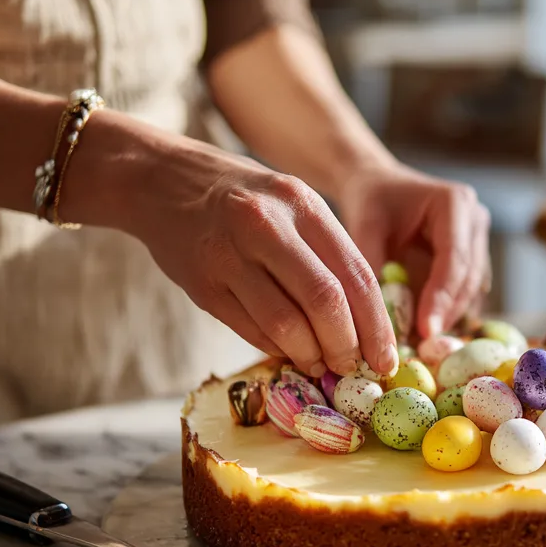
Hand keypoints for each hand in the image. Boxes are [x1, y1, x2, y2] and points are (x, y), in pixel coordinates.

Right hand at [113, 126, 396, 377]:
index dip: (376, 325)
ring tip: (321, 364)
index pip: (355, 274)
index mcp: (301, 203)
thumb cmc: (242, 196)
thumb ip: (326, 252)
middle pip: (324, 301)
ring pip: (285, 324)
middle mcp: (265, 225)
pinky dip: (277, 348)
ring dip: (310, 355)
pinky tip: (288, 350)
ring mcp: (229, 255)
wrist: (159, 179)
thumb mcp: (291, 203)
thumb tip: (366, 322)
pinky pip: (250, 330)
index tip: (386, 358)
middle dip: (346, 346)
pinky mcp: (201, 284)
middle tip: (353, 367)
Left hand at [337, 165, 491, 337]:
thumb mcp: (364, 229)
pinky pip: (465, 292)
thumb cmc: (371, 202)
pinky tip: (425, 330)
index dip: (441, 298)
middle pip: (468, 278)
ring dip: (448, 316)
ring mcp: (478, 239)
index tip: (425, 331)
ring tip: (421, 343)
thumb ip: (372, 269)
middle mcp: (475, 220)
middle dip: (446, 313)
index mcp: (454, 203)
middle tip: (422, 345)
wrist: (378, 184)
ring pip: (471, 289)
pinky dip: (446, 311)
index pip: (454, 259)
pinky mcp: (473, 258)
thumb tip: (378, 322)